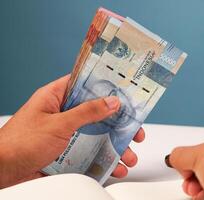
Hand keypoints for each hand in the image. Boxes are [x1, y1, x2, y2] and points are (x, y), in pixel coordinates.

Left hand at [0, 75, 144, 187]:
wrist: (2, 172)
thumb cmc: (19, 143)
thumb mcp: (58, 124)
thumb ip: (86, 112)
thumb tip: (111, 102)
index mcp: (56, 97)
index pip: (84, 84)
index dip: (105, 86)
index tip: (125, 91)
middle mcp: (63, 114)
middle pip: (98, 114)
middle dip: (118, 124)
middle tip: (135, 130)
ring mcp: (67, 134)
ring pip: (97, 136)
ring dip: (115, 147)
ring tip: (128, 155)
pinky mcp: (67, 152)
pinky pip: (91, 153)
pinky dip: (104, 161)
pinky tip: (115, 167)